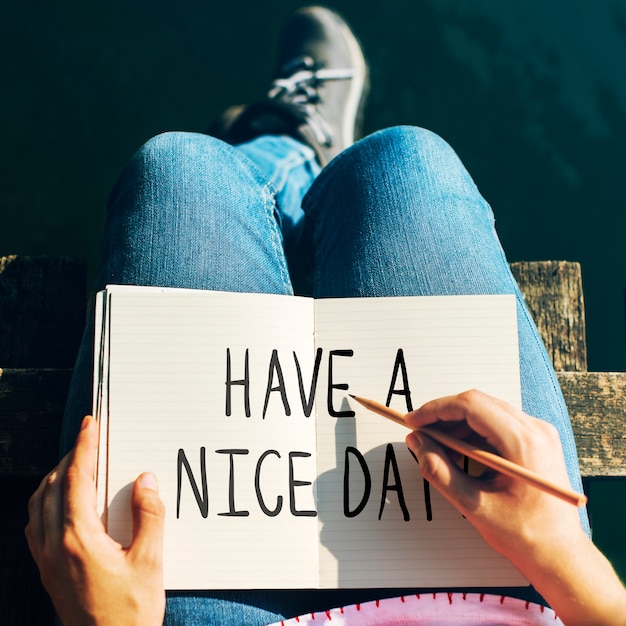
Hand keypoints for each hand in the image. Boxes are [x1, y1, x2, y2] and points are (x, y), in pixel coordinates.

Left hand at [25, 416, 165, 625]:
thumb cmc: (131, 613)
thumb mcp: (150, 563)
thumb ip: (149, 517)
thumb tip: (145, 480)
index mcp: (79, 540)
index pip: (76, 481)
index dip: (84, 448)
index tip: (90, 424)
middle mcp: (55, 546)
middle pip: (53, 487)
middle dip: (71, 457)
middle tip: (90, 438)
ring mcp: (46, 561)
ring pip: (39, 505)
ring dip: (55, 478)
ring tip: (77, 463)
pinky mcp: (47, 572)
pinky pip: (36, 525)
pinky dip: (46, 502)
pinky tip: (62, 503)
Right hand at [405, 390, 625, 625]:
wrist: (560, 553)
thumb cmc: (523, 534)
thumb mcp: (472, 504)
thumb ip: (439, 470)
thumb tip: (416, 441)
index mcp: (523, 443)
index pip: (471, 406)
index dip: (436, 410)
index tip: (413, 421)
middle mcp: (535, 429)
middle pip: (479, 403)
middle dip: (444, 415)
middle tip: (420, 433)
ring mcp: (539, 433)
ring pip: (487, 411)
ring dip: (458, 424)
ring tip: (437, 447)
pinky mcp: (537, 440)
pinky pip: (499, 423)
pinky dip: (474, 433)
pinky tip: (459, 452)